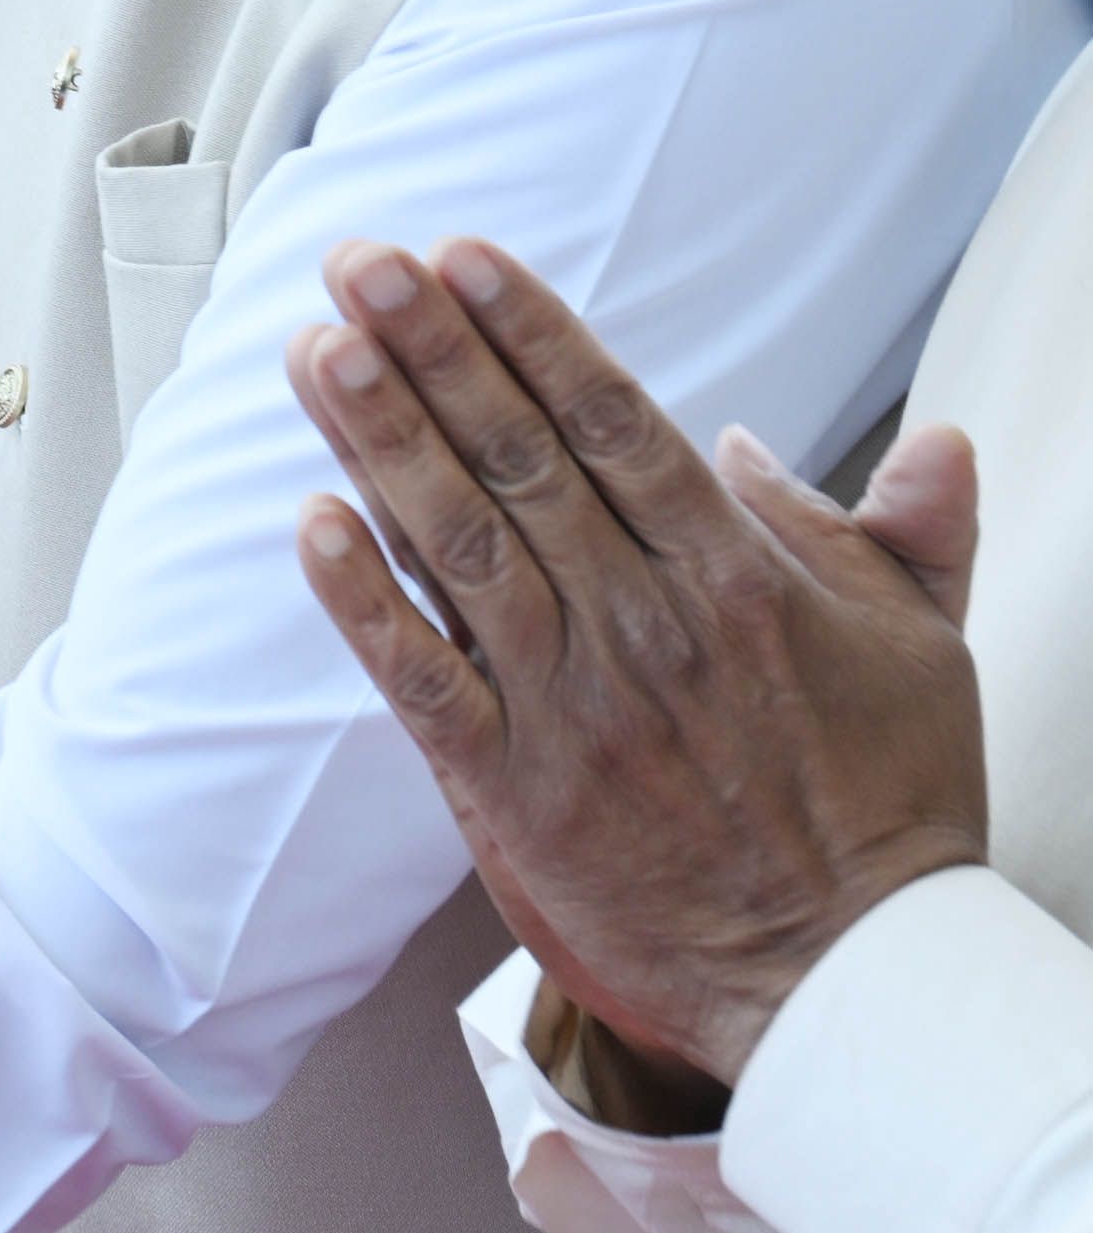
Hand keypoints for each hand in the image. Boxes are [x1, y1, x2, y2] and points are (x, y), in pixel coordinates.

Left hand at [286, 235, 988, 1086]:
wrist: (847, 976)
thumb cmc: (891, 808)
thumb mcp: (927, 648)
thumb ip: (906, 533)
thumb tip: (912, 441)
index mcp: (736, 577)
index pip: (613, 423)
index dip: (531, 333)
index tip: (460, 256)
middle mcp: (644, 624)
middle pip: (518, 460)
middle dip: (430, 353)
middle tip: (356, 263)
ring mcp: (572, 705)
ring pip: (456, 546)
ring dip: (376, 442)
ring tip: (315, 349)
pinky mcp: (515, 789)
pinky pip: (422, 679)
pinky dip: (361, 602)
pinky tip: (306, 522)